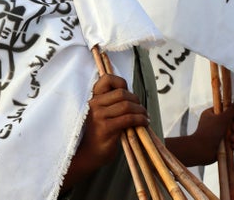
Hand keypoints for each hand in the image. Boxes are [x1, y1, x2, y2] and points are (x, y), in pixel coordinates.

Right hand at [61, 74, 148, 189]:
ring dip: (140, 111)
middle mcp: (94, 104)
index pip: (107, 79)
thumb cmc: (99, 134)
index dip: (120, 82)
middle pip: (122, 93)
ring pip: (126, 105)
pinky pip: (128, 119)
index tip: (129, 92)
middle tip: (141, 109)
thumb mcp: (102, 114)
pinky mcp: (105, 128)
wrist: (89, 155)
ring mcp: (99, 116)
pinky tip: (144, 123)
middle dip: (136, 100)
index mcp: (93, 98)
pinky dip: (140, 120)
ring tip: (144, 117)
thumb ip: (113, 103)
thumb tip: (134, 97)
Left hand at [193, 95, 233, 161]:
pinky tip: (232, 145)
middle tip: (233, 129)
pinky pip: (232, 142)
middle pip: (231, 121)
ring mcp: (218, 134)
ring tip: (231, 139)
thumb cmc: (208, 133)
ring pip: (233, 132)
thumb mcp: (223, 118)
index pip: (225, 109)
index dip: (232, 113)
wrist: (201, 151)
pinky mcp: (222, 144)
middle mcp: (214, 123)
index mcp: (211, 114)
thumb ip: (233, 109)